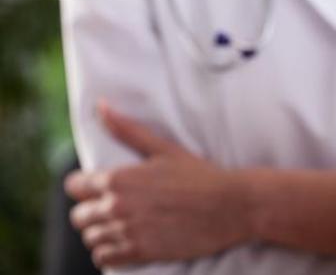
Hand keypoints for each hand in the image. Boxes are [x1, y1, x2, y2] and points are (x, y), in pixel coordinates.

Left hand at [65, 103, 250, 267]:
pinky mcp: (140, 252)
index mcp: (119, 178)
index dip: (84, 186)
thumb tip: (101, 106)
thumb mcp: (164, 148)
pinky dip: (109, 252)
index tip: (98, 188)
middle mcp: (117, 206)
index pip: (74, 186)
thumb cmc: (200, 175)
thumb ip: (127, 130)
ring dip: (102, 232)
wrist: (231, 205)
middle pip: (79, 216)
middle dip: (92, 210)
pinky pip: (105, 258)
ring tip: (121, 225)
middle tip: (113, 207)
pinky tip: (124, 243)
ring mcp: (128, 231)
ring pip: (91, 238)